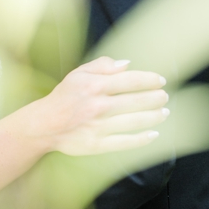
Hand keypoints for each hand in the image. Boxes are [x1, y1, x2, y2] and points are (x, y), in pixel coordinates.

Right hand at [32, 56, 168, 156]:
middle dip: (156, 98)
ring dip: (155, 117)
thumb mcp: (77, 75)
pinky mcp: (97, 144)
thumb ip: (101, 66)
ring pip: (135, 121)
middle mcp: (98, 105)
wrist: (43, 125)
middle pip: (137, 101)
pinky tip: (153, 134)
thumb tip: (127, 64)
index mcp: (93, 86)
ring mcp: (98, 126)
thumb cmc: (63, 98)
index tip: (160, 81)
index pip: (130, 80)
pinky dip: (142, 139)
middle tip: (164, 97)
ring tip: (164, 113)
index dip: (149, 80)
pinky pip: (126, 142)